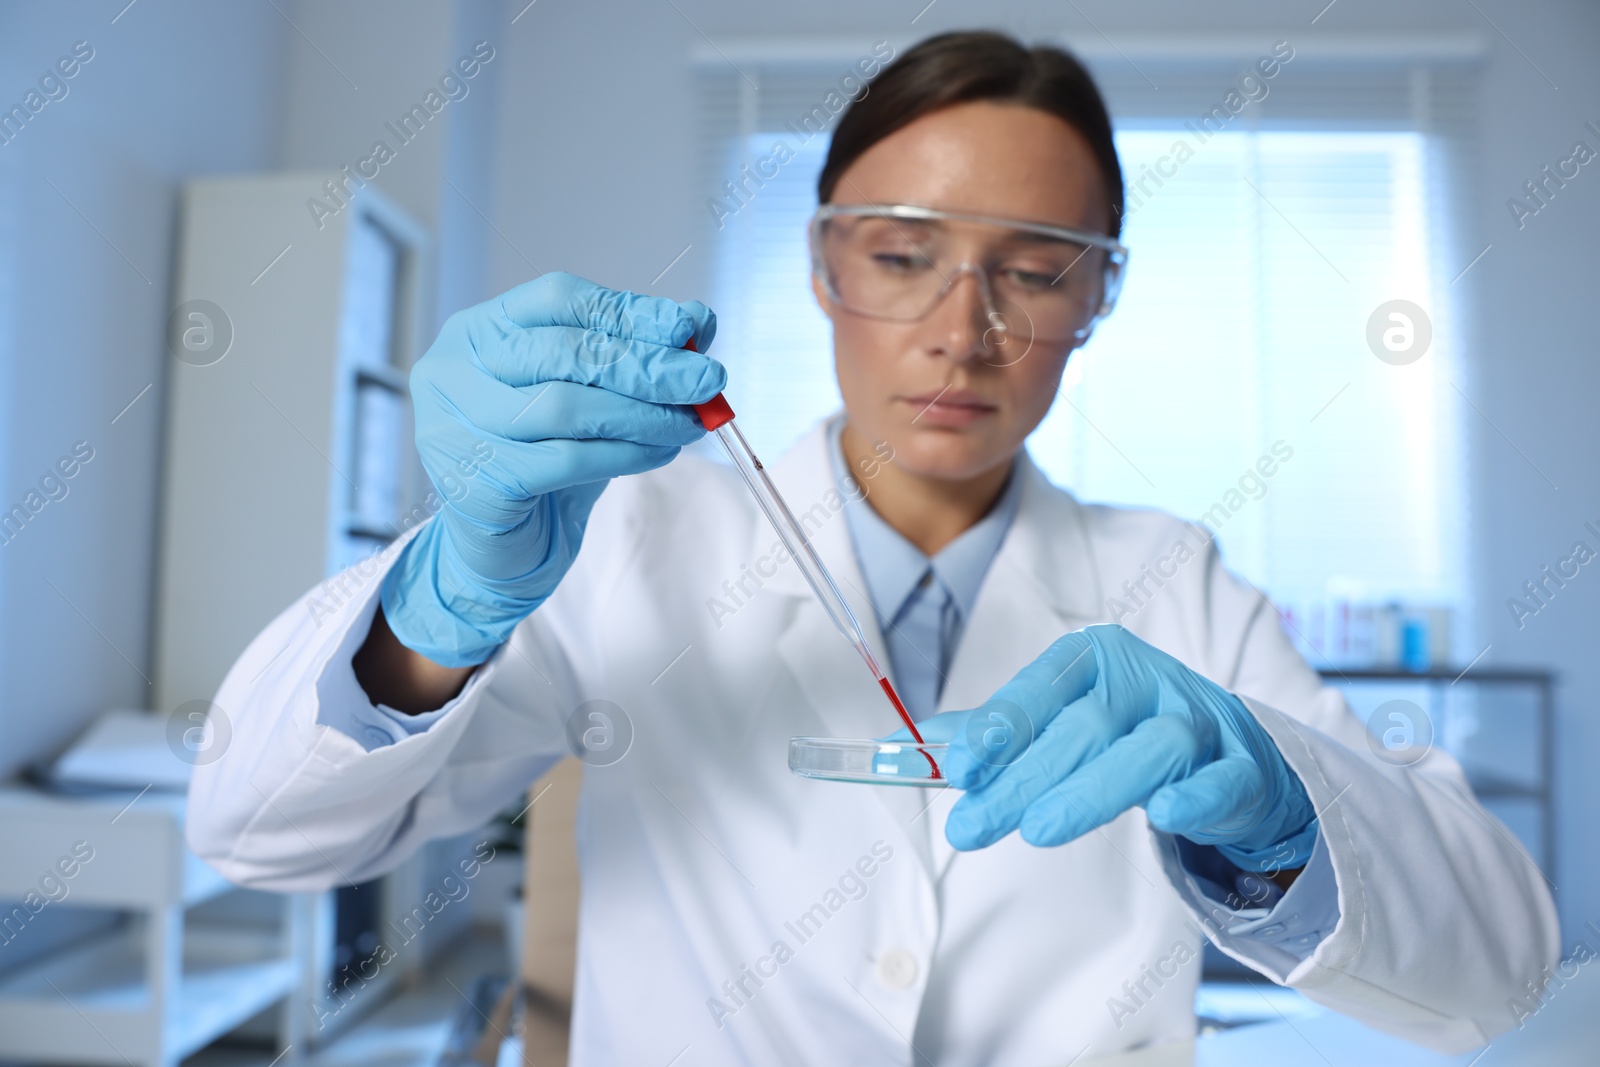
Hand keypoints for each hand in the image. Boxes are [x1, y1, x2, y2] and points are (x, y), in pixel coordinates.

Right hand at [381, 272, 723, 666]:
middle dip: (646, 364)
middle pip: (563, 351)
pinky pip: (567, 460)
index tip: (690, 325)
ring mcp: (454, 428)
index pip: (556, 299)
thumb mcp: (589, 396)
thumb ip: (635, 354)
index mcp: (476, 332)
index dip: (628, 311)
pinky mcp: (476, 485)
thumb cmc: (543, 459)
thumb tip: (698, 320)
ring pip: (566, 406)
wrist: (502, 551)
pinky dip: (626, 454)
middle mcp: (452, 371)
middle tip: (708, 379)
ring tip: (690, 422)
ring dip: (642, 413)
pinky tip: (661, 452)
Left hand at [917, 624, 1317, 870]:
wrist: (1232, 753)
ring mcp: (1198, 721)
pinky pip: (1220, 780)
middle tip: (972, 826)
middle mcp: (1146, 681)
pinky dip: (1194, 796)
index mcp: (1095, 660)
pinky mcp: (1240, 768)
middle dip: (1023, 779)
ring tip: (1040, 830)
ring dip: (1093, 789)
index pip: (1040, 690)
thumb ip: (992, 735)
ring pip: (1148, 749)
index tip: (956, 769)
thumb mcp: (1059, 722)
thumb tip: (912, 745)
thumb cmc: (1127, 733)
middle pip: (1082, 727)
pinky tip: (1164, 814)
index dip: (998, 728)